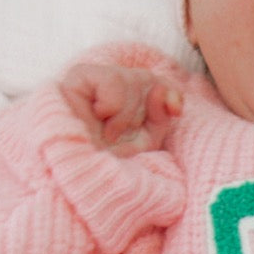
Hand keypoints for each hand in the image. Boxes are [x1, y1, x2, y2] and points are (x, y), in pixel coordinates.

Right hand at [59, 62, 182, 155]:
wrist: (81, 177)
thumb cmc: (110, 162)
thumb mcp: (144, 143)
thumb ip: (160, 115)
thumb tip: (159, 89)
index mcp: (128, 99)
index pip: (159, 82)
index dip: (171, 92)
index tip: (176, 111)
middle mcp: (111, 85)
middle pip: (145, 78)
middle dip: (139, 113)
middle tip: (119, 136)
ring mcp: (94, 78)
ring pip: (130, 78)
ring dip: (124, 114)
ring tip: (107, 134)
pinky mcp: (78, 76)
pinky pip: (111, 79)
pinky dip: (111, 105)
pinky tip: (97, 118)